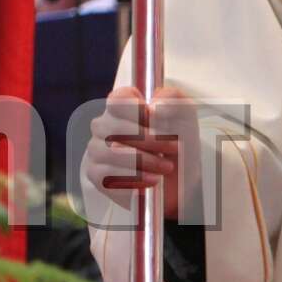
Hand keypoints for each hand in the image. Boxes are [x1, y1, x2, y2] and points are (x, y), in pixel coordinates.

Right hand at [84, 82, 192, 220]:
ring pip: (111, 152)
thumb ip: (174, 99)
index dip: (136, 108)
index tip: (154, 118)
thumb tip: (156, 105)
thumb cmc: (177, 147)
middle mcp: (104, 127)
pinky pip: (106, 175)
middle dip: (149, 140)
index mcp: (121, 108)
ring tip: (164, 167)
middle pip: (115, 127)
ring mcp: (97, 150)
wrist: (179, 182)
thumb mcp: (184, 119)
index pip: (117, 99)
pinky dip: (133, 178)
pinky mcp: (96, 174)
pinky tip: (151, 180)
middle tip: (172, 149)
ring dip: (144, 161)